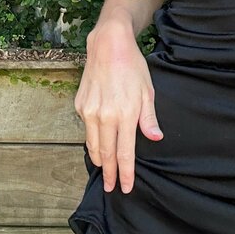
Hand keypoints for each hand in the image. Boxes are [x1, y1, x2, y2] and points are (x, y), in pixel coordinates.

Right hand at [75, 22, 162, 194]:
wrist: (108, 46)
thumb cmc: (132, 67)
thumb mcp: (147, 92)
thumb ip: (148, 118)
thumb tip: (154, 138)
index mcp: (124, 115)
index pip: (124, 153)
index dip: (125, 173)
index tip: (124, 187)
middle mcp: (103, 116)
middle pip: (106, 154)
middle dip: (109, 173)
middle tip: (110, 187)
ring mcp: (89, 111)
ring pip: (92, 144)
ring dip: (99, 159)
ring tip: (104, 169)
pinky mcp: (80, 105)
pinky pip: (86, 128)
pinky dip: (92, 138)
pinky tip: (98, 141)